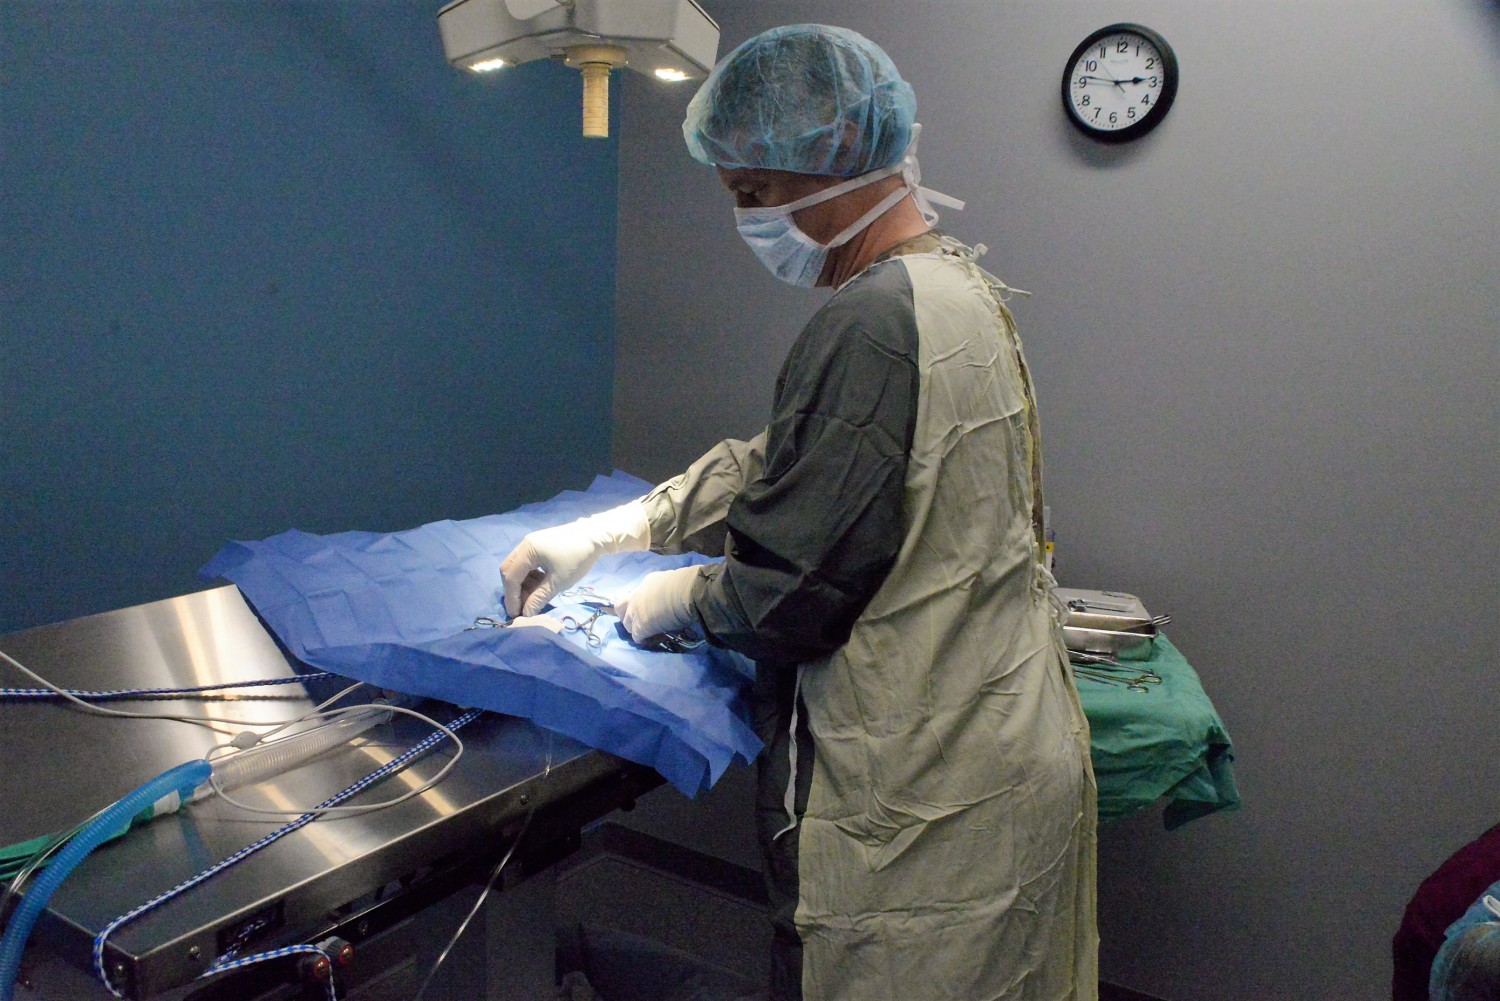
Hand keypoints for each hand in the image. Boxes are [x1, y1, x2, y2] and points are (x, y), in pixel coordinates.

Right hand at [500, 501, 649, 616]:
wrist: (596, 536)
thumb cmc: (577, 558)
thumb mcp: (558, 582)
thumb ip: (539, 598)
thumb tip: (526, 614)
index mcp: (527, 550)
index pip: (511, 577)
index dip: (512, 597)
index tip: (515, 614)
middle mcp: (525, 544)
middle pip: (509, 570)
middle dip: (514, 590)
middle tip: (522, 606)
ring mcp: (531, 543)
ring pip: (518, 566)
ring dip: (523, 584)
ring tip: (534, 597)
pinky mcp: (539, 545)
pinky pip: (527, 563)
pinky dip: (530, 576)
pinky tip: (540, 586)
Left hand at [616, 566, 698, 643]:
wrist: (686, 592)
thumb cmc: (686, 584)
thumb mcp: (672, 582)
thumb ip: (666, 589)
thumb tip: (672, 596)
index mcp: (647, 582)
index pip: (637, 593)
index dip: (642, 602)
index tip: (651, 607)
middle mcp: (636, 596)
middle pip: (620, 606)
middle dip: (626, 613)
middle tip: (638, 619)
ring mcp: (635, 612)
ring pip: (626, 624)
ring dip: (636, 628)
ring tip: (649, 632)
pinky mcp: (640, 627)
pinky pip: (636, 637)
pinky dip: (644, 639)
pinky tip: (655, 639)